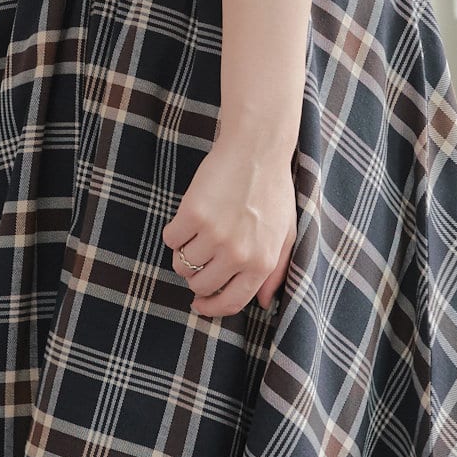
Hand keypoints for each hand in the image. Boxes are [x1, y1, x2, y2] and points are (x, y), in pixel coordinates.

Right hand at [161, 136, 297, 316]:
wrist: (256, 149)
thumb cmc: (272, 191)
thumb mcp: (285, 235)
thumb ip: (275, 272)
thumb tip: (264, 304)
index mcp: (261, 262)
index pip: (230, 302)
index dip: (211, 307)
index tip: (199, 304)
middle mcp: (238, 254)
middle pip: (201, 285)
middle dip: (195, 277)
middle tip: (199, 258)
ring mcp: (214, 235)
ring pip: (182, 264)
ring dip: (184, 253)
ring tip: (196, 234)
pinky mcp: (192, 215)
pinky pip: (170, 239)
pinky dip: (175, 232)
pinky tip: (188, 218)